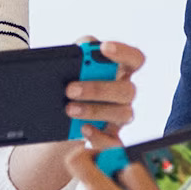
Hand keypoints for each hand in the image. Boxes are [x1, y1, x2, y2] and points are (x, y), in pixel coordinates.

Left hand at [7, 39, 146, 189]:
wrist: (55, 118)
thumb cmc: (68, 85)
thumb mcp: (69, 67)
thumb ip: (76, 55)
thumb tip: (78, 51)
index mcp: (120, 71)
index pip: (134, 59)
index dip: (124, 52)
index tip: (104, 48)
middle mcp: (124, 94)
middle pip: (127, 90)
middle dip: (98, 88)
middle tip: (70, 89)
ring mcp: (120, 117)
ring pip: (122, 114)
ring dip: (94, 111)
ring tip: (69, 109)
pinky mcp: (111, 138)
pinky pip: (114, 141)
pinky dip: (99, 137)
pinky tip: (83, 130)